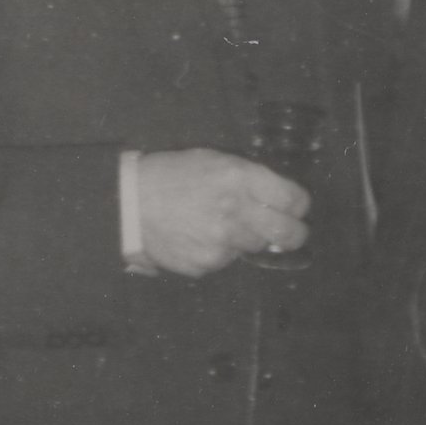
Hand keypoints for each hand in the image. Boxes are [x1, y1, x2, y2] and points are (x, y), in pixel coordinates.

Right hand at [132, 148, 309, 276]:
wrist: (127, 202)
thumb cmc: (170, 174)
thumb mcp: (212, 160)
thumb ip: (248, 178)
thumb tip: (278, 198)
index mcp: (238, 177)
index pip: (295, 199)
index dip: (299, 204)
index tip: (294, 207)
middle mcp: (235, 211)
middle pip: (290, 233)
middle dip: (294, 233)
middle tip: (287, 231)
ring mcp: (222, 241)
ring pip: (256, 247)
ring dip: (248, 239)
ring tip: (222, 225)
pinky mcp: (208, 263)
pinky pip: (227, 260)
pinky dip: (219, 251)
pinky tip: (199, 236)